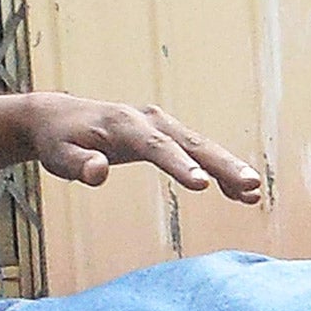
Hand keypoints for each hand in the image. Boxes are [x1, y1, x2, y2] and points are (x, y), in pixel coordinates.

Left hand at [20, 94, 263, 204]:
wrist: (57, 117)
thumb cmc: (59, 141)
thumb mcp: (59, 156)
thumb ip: (78, 165)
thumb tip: (98, 172)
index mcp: (124, 126)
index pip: (156, 147)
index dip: (179, 165)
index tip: (202, 183)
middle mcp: (148, 120)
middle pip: (190, 143)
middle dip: (221, 164)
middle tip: (249, 185)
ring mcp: (159, 124)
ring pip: (200, 145)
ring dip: (227, 167)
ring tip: (253, 192)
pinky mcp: (164, 134)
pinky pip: (196, 151)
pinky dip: (217, 169)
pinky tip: (239, 192)